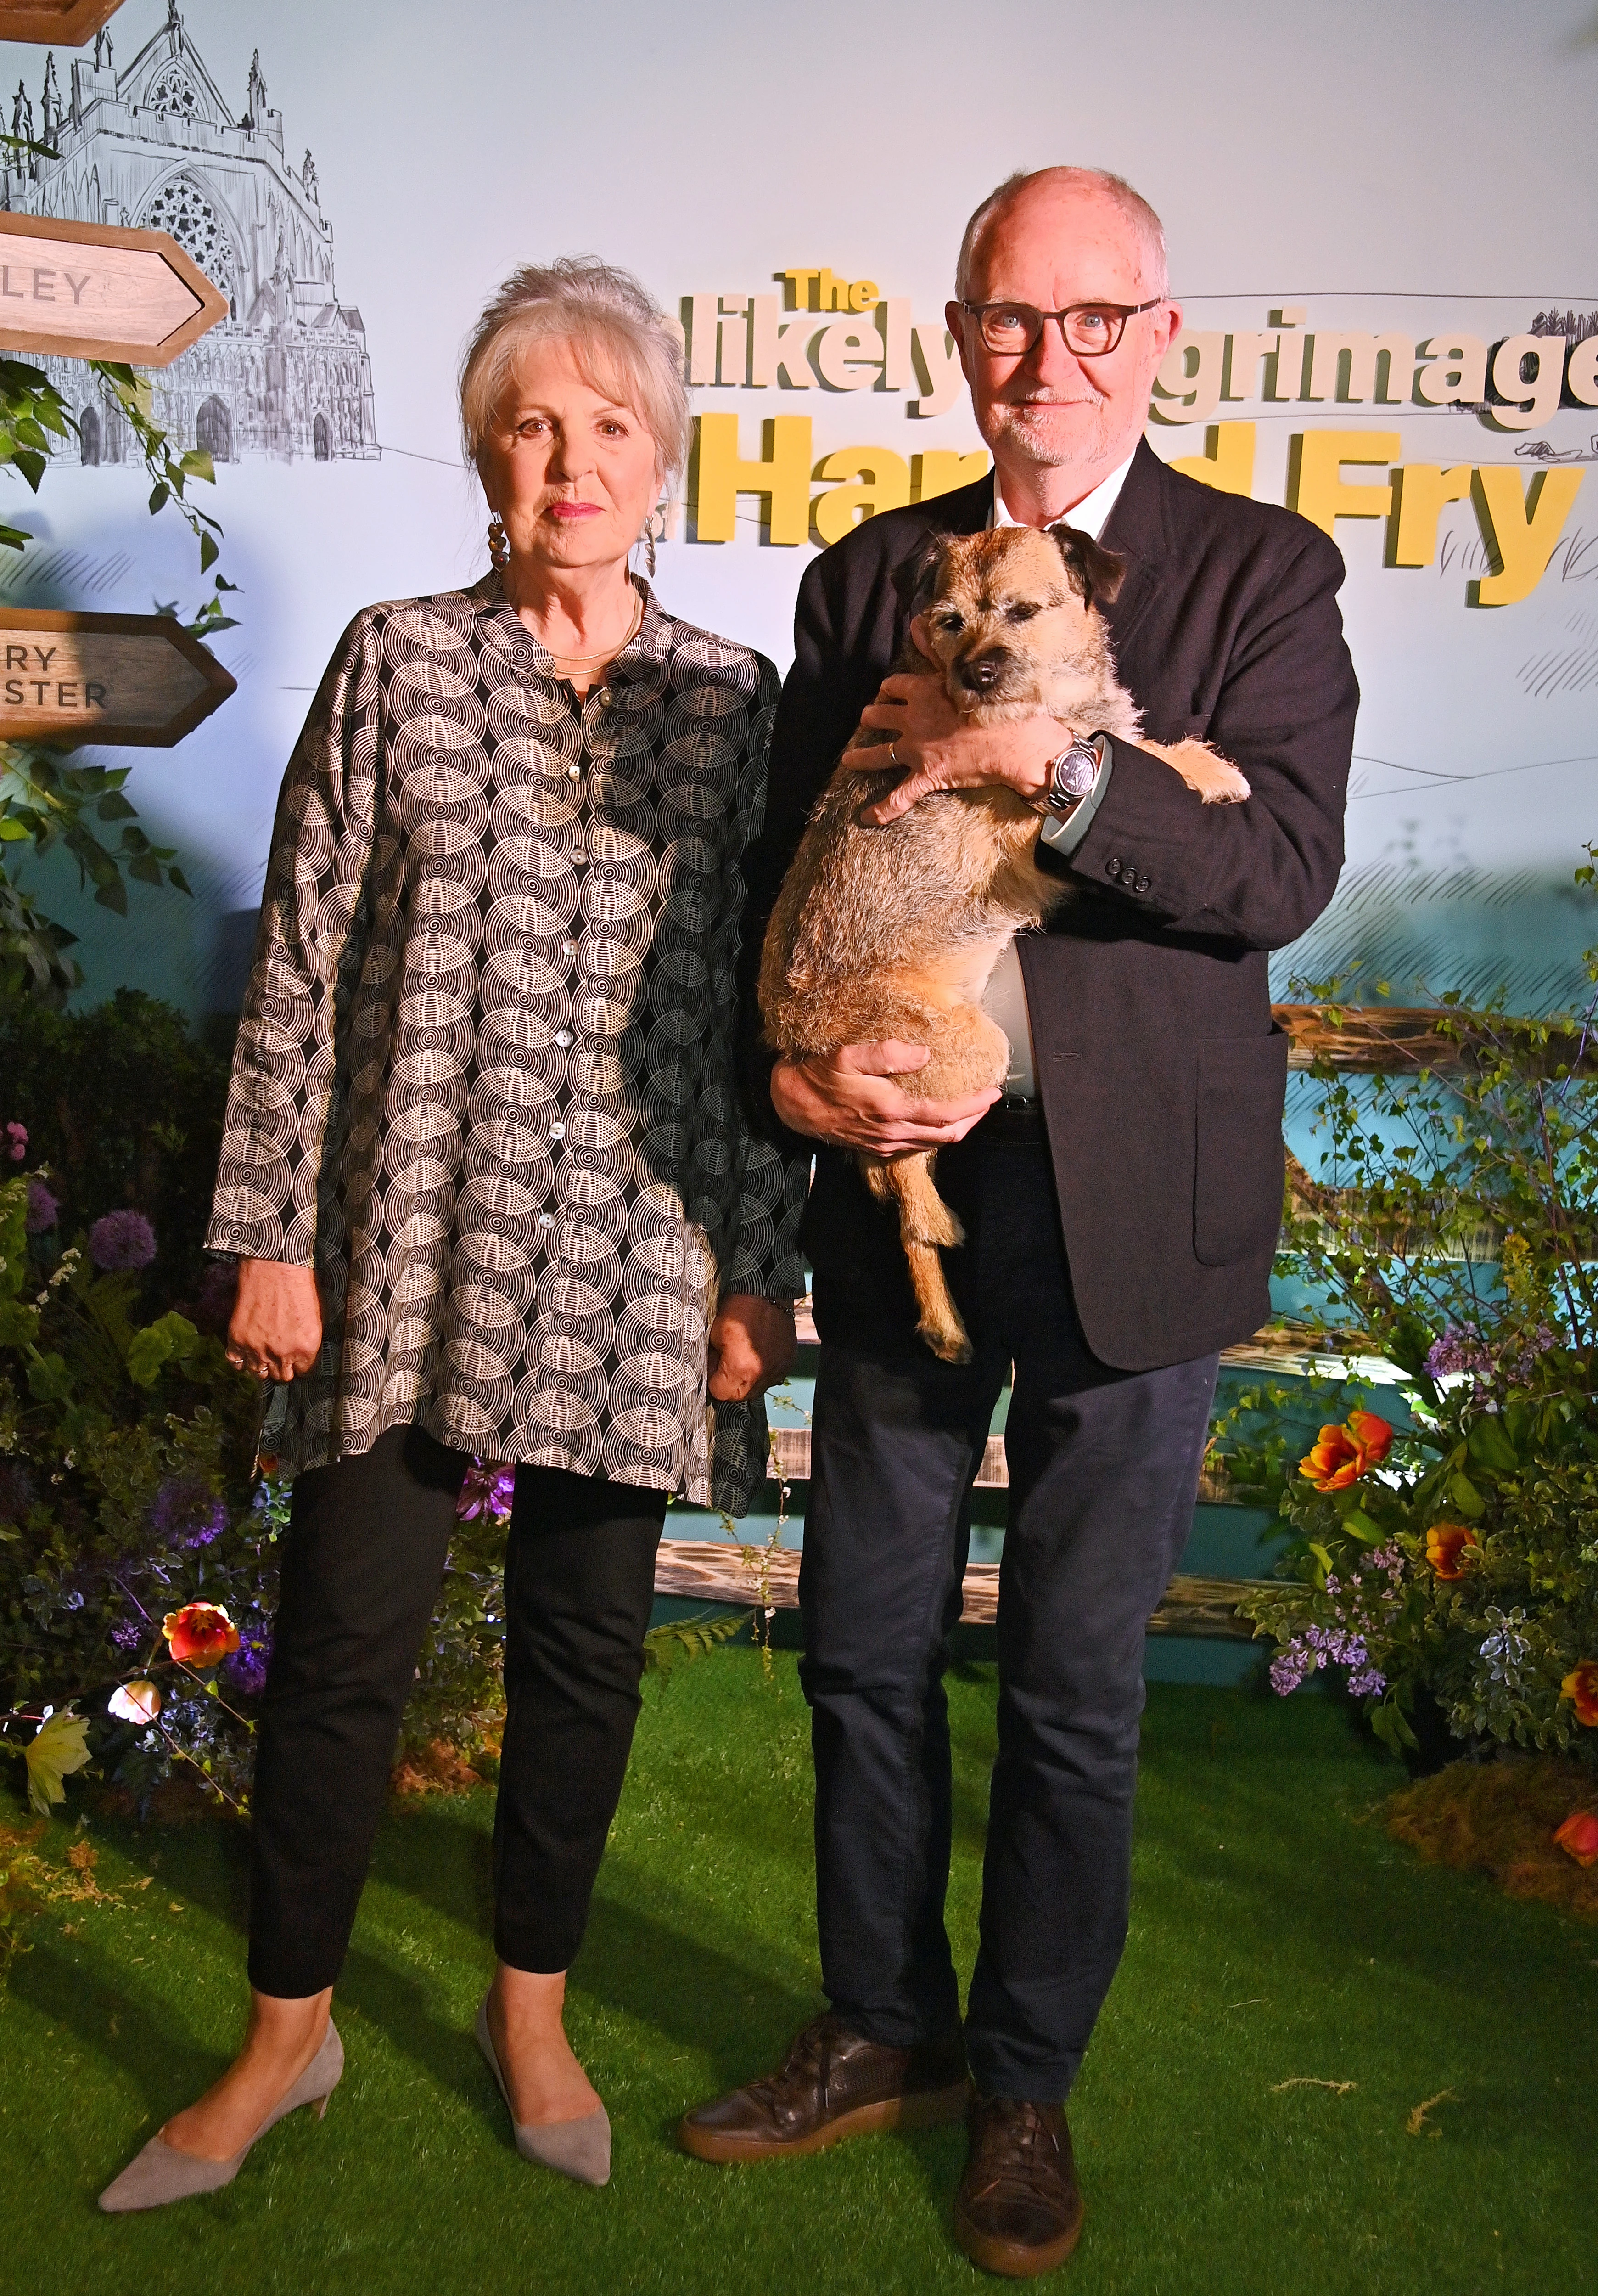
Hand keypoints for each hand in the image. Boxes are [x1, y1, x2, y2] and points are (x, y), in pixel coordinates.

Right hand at [227, 1259, 322, 1382]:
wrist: (274, 1264)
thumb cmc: (299, 1284)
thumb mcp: (316, 1316)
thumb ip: (308, 1341)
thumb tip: (303, 1356)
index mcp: (306, 1347)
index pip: (304, 1372)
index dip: (300, 1365)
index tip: (297, 1359)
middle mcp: (282, 1353)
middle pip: (281, 1377)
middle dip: (282, 1367)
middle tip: (281, 1356)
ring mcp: (257, 1348)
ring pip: (258, 1374)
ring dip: (262, 1365)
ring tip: (264, 1353)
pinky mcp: (237, 1339)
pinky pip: (236, 1363)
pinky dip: (241, 1360)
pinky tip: (247, 1351)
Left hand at [708, 1293, 797, 1400]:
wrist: (767, 1291)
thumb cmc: (738, 1308)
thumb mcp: (715, 1334)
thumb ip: (713, 1359)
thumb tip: (712, 1372)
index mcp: (741, 1367)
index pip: (721, 1394)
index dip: (712, 1382)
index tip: (712, 1368)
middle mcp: (762, 1374)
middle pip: (740, 1397)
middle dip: (729, 1385)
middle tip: (724, 1365)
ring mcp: (778, 1369)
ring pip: (757, 1389)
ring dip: (747, 1381)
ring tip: (742, 1359)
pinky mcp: (788, 1362)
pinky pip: (772, 1378)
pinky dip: (762, 1372)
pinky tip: (757, 1355)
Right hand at [771, 1042, 997, 1154]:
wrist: (790, 1104)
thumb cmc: (818, 1074)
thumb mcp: (848, 1054)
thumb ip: (887, 1053)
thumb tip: (924, 1055)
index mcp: (890, 1110)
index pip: (946, 1115)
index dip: (974, 1106)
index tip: (993, 1092)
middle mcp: (892, 1133)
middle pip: (947, 1136)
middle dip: (973, 1119)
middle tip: (987, 1100)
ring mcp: (885, 1143)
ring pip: (934, 1144)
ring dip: (956, 1128)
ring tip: (969, 1109)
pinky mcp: (877, 1146)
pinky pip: (917, 1146)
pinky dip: (935, 1134)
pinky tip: (938, 1120)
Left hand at [856, 615, 1073, 824]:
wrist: (1018, 741)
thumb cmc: (999, 703)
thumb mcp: (966, 669)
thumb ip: (937, 650)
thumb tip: (916, 623)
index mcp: (922, 691)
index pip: (894, 685)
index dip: (889, 689)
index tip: (888, 692)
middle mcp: (913, 720)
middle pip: (879, 716)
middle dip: (871, 717)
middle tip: (868, 719)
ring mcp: (917, 750)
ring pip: (879, 753)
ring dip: (861, 757)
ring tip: (849, 760)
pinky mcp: (927, 776)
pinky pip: (898, 797)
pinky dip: (882, 809)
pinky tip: (866, 817)